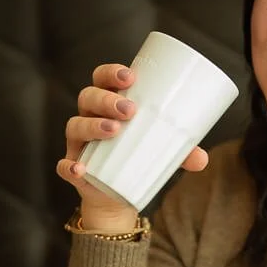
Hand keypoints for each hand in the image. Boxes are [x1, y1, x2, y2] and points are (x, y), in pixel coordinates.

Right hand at [56, 63, 208, 231]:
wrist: (119, 193)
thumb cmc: (140, 157)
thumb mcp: (163, 152)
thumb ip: (182, 152)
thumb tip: (203, 159)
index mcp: (108, 104)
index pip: (102, 78)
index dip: (111, 72)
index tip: (130, 76)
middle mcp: (88, 117)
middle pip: (88, 97)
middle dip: (106, 99)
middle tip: (130, 110)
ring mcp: (78, 143)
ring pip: (75, 125)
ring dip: (92, 125)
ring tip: (114, 130)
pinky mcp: (73, 168)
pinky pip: (64, 165)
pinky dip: (69, 166)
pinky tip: (80, 168)